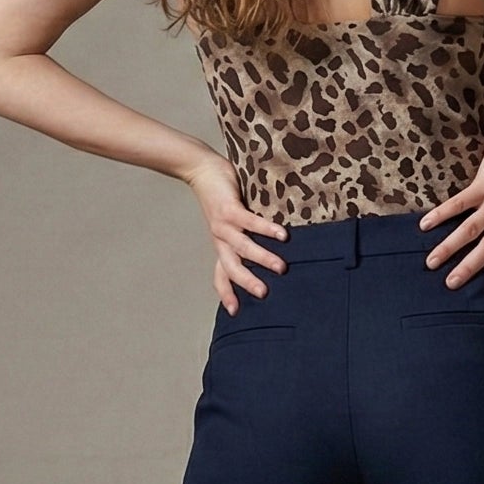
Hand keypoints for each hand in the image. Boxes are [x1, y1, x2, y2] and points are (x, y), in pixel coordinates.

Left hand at [184, 152, 289, 310]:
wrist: (201, 170)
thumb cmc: (222, 197)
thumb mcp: (231, 224)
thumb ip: (247, 237)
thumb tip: (274, 249)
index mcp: (221, 247)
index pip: (222, 276)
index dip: (227, 294)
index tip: (235, 313)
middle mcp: (221, 240)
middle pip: (232, 268)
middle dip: (248, 282)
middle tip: (264, 294)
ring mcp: (224, 226)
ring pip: (243, 248)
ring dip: (262, 258)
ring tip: (281, 268)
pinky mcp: (229, 209)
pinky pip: (249, 223)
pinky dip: (266, 230)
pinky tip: (282, 235)